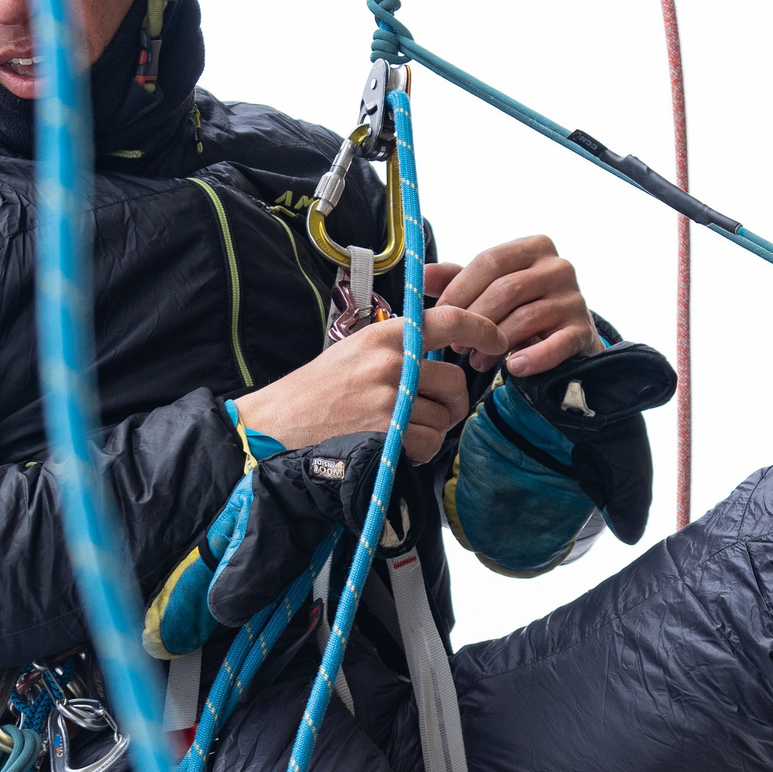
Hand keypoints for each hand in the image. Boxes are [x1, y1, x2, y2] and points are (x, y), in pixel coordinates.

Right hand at [234, 306, 506, 465]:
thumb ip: (397, 350)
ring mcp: (390, 396)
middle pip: (455, 380)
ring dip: (432, 430)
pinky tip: (398, 448)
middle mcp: (391, 361)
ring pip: (444, 416)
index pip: (448, 319)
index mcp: (384, 335)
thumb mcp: (355, 352)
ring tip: (401, 431)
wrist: (276, 426)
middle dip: (453, 402)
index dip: (482, 327)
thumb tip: (439, 358)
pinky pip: (428, 442)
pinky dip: (419, 452)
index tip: (496, 339)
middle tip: (434, 412)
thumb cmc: (315, 393)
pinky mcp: (386, 430)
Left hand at [427, 235, 598, 377]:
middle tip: (457, 345)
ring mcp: (574, 298)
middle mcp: (558, 266)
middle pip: (506, 290)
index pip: (490, 261)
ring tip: (478, 360)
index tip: (442, 314)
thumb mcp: (489, 288)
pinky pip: (556, 344)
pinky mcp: (582, 330)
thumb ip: (456, 279)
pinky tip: (514, 368)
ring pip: (526, 318)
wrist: (565, 335)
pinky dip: (533, 358)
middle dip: (476, 320)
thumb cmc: (520, 306)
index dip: (461, 289)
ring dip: (495, 343)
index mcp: (533, 247)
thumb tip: (420, 275)